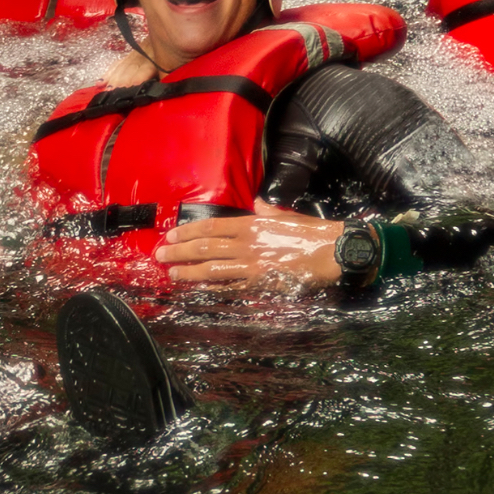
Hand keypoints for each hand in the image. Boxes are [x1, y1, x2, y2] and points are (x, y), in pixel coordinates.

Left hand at [154, 200, 348, 287]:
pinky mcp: (260, 284)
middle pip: (204, 247)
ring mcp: (251, 266)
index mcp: (251, 224)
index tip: (170, 235)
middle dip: (179, 251)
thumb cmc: (312, 232)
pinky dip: (212, 289)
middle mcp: (246, 244)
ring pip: (211, 269)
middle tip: (160, 255)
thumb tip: (257, 204)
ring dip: (188, 272)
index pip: (211, 227)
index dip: (188, 231)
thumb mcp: (286, 215)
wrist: (333, 252)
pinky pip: (230, 288)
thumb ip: (267, 211)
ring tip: (171, 273)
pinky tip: (198, 289)